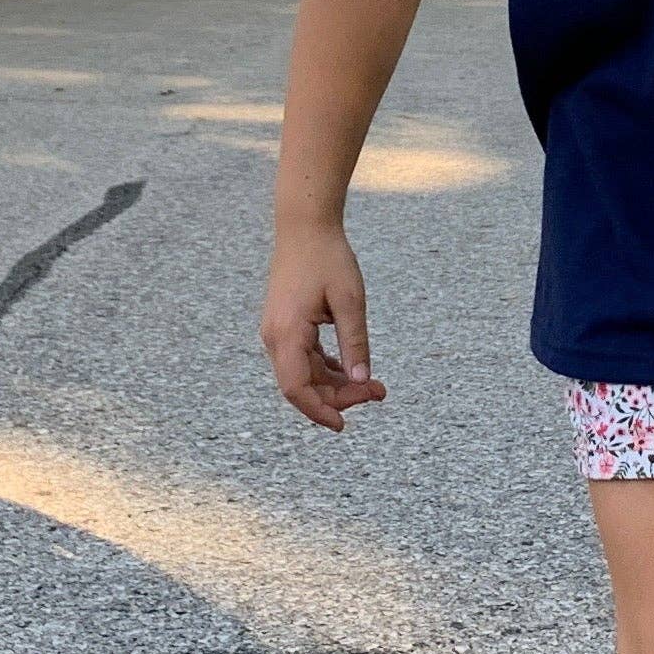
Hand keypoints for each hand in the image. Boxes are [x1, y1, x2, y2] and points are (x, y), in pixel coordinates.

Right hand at [262, 218, 386, 428]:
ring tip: (374, 385)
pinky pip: (304, 360)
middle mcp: (275, 337)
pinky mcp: (286, 327)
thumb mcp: (350, 301)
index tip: (343, 425)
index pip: (297, 388)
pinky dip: (328, 369)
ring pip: (305, 375)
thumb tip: (362, 382)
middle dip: (339, 397)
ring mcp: (278, 333)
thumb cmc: (327, 258)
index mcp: (287, 333)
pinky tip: (352, 370)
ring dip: (336, 384)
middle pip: (302, 386)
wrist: (305, 228)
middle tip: (378, 392)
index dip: (319, 411)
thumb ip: (355, 343)